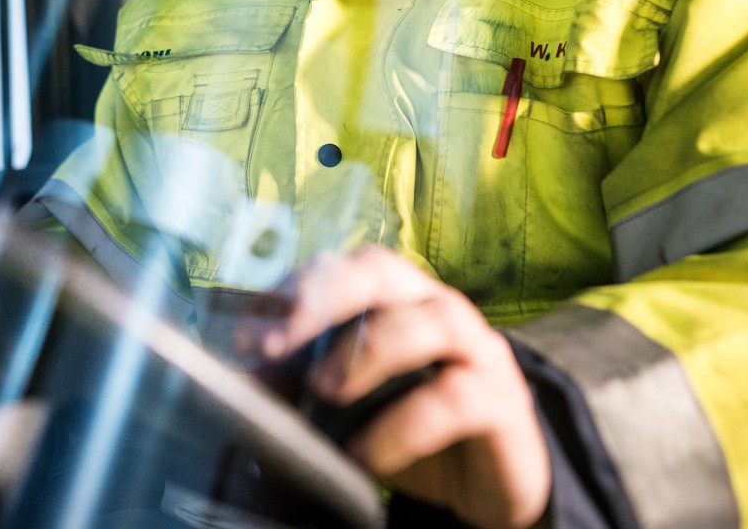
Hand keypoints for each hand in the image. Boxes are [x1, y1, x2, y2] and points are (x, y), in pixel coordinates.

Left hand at [238, 245, 549, 528]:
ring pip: (429, 321)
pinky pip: (455, 398)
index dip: (292, 291)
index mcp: (398, 299)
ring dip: (367, 351)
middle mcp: (438, 307)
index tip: (245, 333)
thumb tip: (252, 383)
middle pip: (382, 271)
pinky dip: (403, 425)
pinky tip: (367, 453)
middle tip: (274, 345)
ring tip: (323, 391)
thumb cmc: (419, 428)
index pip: (341, 268)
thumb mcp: (358, 406)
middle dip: (322, 298)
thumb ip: (309, 387)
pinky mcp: (502, 401)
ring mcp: (478, 349)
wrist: (496, 479)